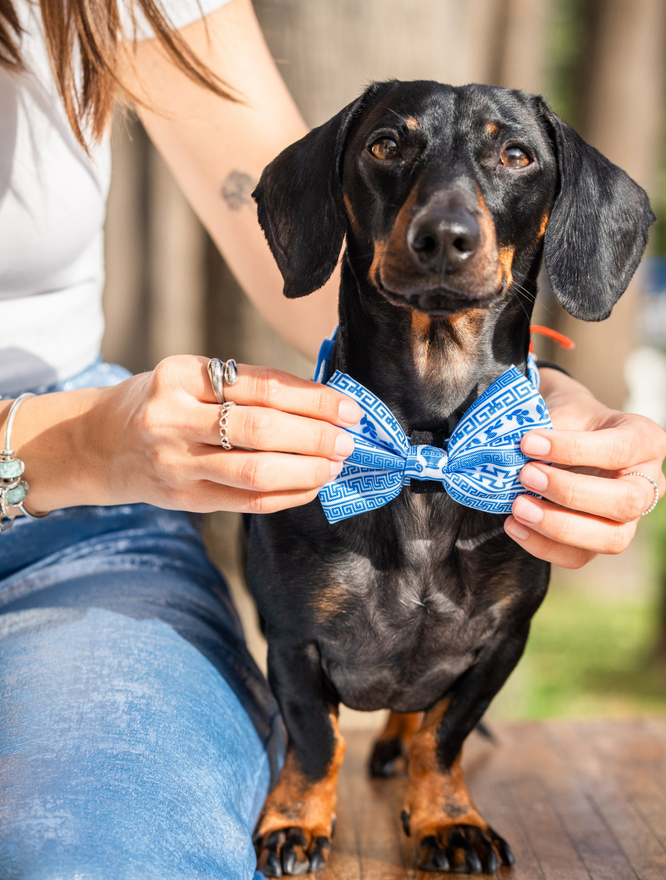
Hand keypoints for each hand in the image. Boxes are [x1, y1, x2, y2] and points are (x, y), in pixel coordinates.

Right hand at [14, 355, 360, 515]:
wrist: (102, 442)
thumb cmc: (164, 403)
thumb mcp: (193, 378)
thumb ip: (249, 387)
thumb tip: (324, 403)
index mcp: (180, 377)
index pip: (262, 386)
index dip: (313, 399)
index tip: (348, 407)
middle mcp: (172, 419)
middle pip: (261, 430)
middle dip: (316, 436)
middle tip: (349, 439)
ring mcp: (176, 464)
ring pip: (256, 473)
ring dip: (307, 470)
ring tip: (336, 464)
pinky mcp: (184, 499)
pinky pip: (248, 502)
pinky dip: (289, 496)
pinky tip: (312, 486)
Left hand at [503, 368, 665, 567]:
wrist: (566, 429)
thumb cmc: (569, 416)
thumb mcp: (564, 406)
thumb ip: (547, 428)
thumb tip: (511, 454)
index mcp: (646, 440)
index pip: (618, 450)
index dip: (572, 449)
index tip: (528, 442)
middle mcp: (648, 483)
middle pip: (626, 502)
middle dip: (571, 493)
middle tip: (526, 475)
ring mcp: (630, 518)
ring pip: (611, 539)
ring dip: (559, 526)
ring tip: (518, 507)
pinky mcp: (601, 540)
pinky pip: (580, 557)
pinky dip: (544, 547)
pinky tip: (515, 525)